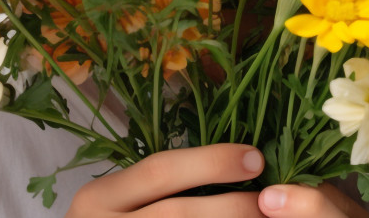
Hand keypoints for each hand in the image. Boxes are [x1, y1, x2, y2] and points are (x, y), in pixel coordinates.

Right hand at [65, 145, 368, 217]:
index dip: (211, 162)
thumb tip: (231, 157)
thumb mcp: (120, 199)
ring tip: (266, 217)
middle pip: (178, 212)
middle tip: (270, 198)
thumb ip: (154, 182)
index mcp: (98, 198)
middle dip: (231, 205)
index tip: (255, 157)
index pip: (160, 171)